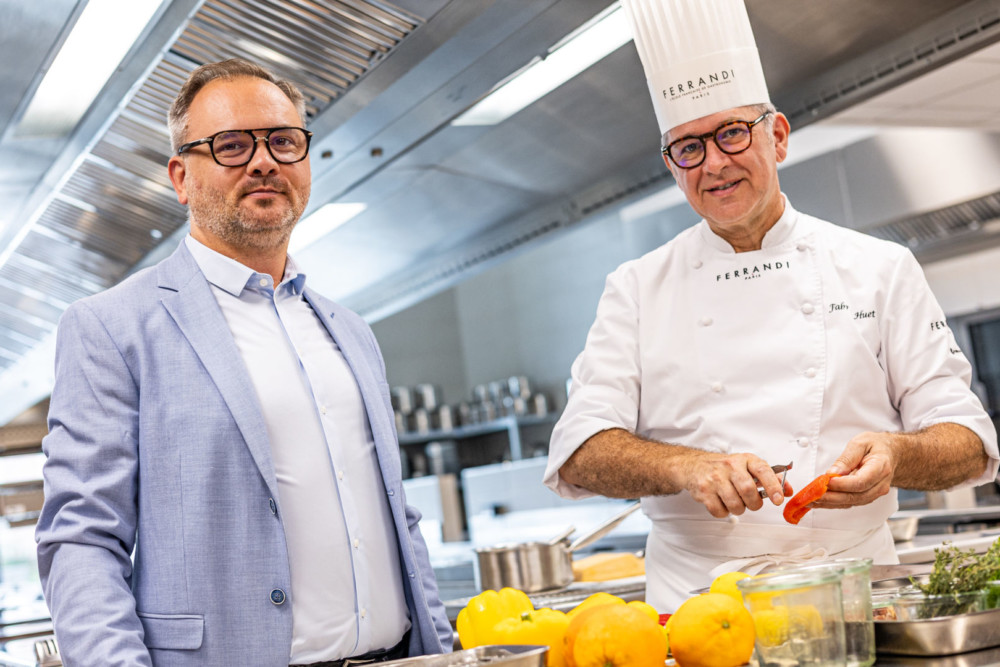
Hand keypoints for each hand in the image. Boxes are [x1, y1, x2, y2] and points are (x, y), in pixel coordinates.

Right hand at [678, 452, 793, 517]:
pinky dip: (724, 512)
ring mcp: (714, 479)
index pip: (762, 470)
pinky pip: (719, 511)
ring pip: (735, 504)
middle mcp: (729, 466)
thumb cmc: (725, 467)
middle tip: (752, 503)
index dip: (773, 486)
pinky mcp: (703, 491)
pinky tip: (722, 502)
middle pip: (748, 490)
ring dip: (739, 509)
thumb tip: (788, 490)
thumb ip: (770, 478)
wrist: (694, 465)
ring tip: (736, 502)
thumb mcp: (748, 466)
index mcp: (744, 459)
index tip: (778, 499)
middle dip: (754, 503)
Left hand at [815, 432, 895, 507]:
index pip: (861, 482)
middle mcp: (880, 484)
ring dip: (830, 503)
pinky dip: (833, 503)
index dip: (842, 484)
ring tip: (811, 499)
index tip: (826, 482)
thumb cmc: (876, 446)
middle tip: (813, 495)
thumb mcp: (860, 443)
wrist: (890, 454)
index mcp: (881, 467)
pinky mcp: (866, 497)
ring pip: (852, 502)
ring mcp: (875, 493)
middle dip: (832, 497)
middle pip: (855, 496)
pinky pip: (850, 503)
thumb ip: (847, 458)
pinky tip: (819, 502)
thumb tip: (833, 473)